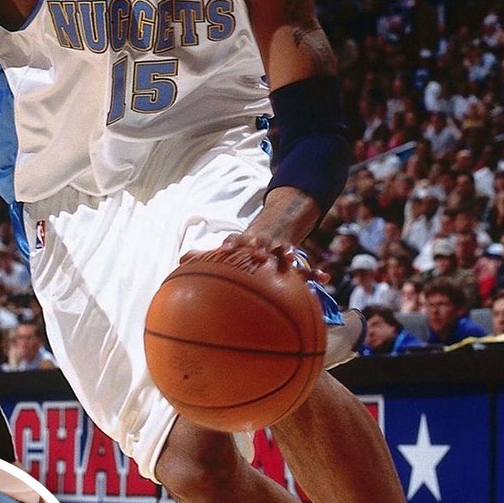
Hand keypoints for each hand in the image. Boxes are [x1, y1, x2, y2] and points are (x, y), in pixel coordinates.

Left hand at [179, 234, 329, 284]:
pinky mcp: (294, 256)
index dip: (231, 244)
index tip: (226, 249)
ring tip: (290, 258)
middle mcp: (262, 242)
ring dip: (286, 253)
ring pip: (284, 250)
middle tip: (257, 253)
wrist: (277, 223)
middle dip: (259, 247)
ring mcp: (279, 247)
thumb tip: (180, 261)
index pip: (235, 241)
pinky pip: (307, 266)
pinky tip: (324, 279)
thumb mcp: (229, 247)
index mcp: (244, 241)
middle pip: (260, 243)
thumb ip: (205, 256)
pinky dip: (315, 272)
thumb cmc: (246, 244)